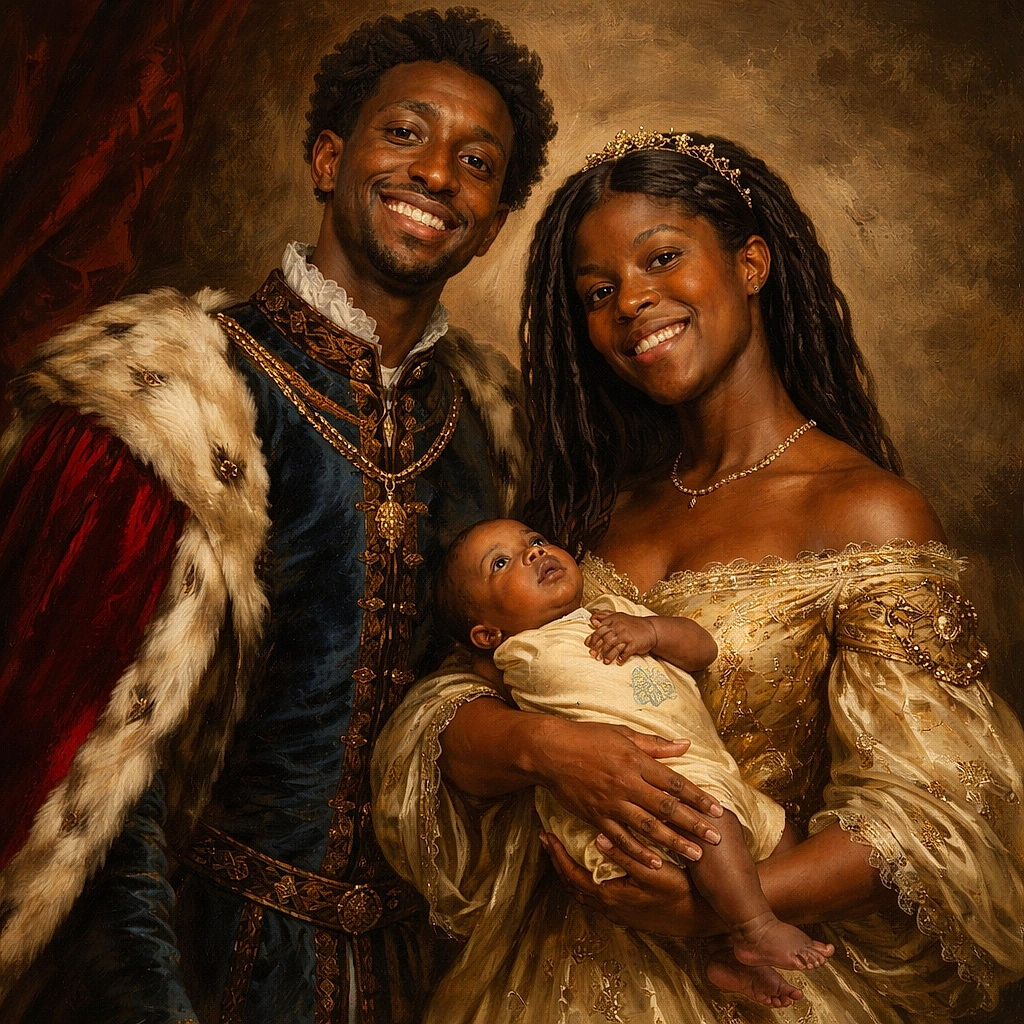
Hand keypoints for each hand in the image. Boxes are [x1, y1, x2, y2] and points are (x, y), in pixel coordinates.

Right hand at [525, 717, 722, 865]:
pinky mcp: (596, 817)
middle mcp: (627, 784)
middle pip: (666, 808)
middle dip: (694, 825)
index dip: (698, 797)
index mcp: (636, 761)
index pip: (674, 782)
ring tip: (695, 855)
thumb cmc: (588, 738)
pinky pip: (621, 839)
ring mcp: (611, 803)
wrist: (550, 751)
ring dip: (674, 842)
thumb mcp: (623, 734)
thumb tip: (685, 745)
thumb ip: (655, 744)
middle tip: (716, 839)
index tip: (718, 809)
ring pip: (648, 827)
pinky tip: (656, 862)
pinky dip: (639, 852)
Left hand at [539, 831, 720, 937]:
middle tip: (547, 841)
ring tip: (562, 852)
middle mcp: (608, 907)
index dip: (557, 855)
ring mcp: (616, 912)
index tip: (546, 836)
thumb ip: (626, 855)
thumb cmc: (679, 892)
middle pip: (571, 884)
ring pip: (581, 892)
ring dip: (569, 871)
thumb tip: (597, 838)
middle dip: (557, 862)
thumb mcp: (654, 871)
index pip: (572, 874)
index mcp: (610, 895)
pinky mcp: (624, 913)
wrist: (698, 918)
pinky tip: (589, 867)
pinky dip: (583, 880)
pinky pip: (593, 896)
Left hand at [586, 610, 656, 663]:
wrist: (651, 629)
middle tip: (594, 656)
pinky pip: (626, 653)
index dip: (593, 639)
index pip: (599, 630)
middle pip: (605, 639)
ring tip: (605, 662)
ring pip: (613, 647)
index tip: (589, 647)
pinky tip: (619, 662)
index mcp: (614, 620)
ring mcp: (627, 635)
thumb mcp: (618, 617)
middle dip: (598, 649)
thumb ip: (604, 617)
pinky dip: (622, 658)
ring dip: (608, 656)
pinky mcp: (634, 643)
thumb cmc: (632, 624)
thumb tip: (592, 620)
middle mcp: (619, 627)